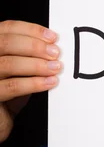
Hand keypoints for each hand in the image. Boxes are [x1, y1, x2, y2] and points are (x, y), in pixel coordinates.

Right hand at [0, 20, 60, 142]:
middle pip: (6, 43)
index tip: (52, 37)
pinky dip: (33, 83)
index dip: (31, 30)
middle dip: (34, 46)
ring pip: (8, 64)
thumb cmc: (9, 89)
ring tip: (55, 68)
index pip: (7, 28)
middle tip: (55, 53)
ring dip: (36, 65)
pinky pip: (12, 86)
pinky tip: (49, 82)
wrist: (0, 118)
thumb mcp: (20, 67)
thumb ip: (30, 54)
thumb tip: (53, 45)